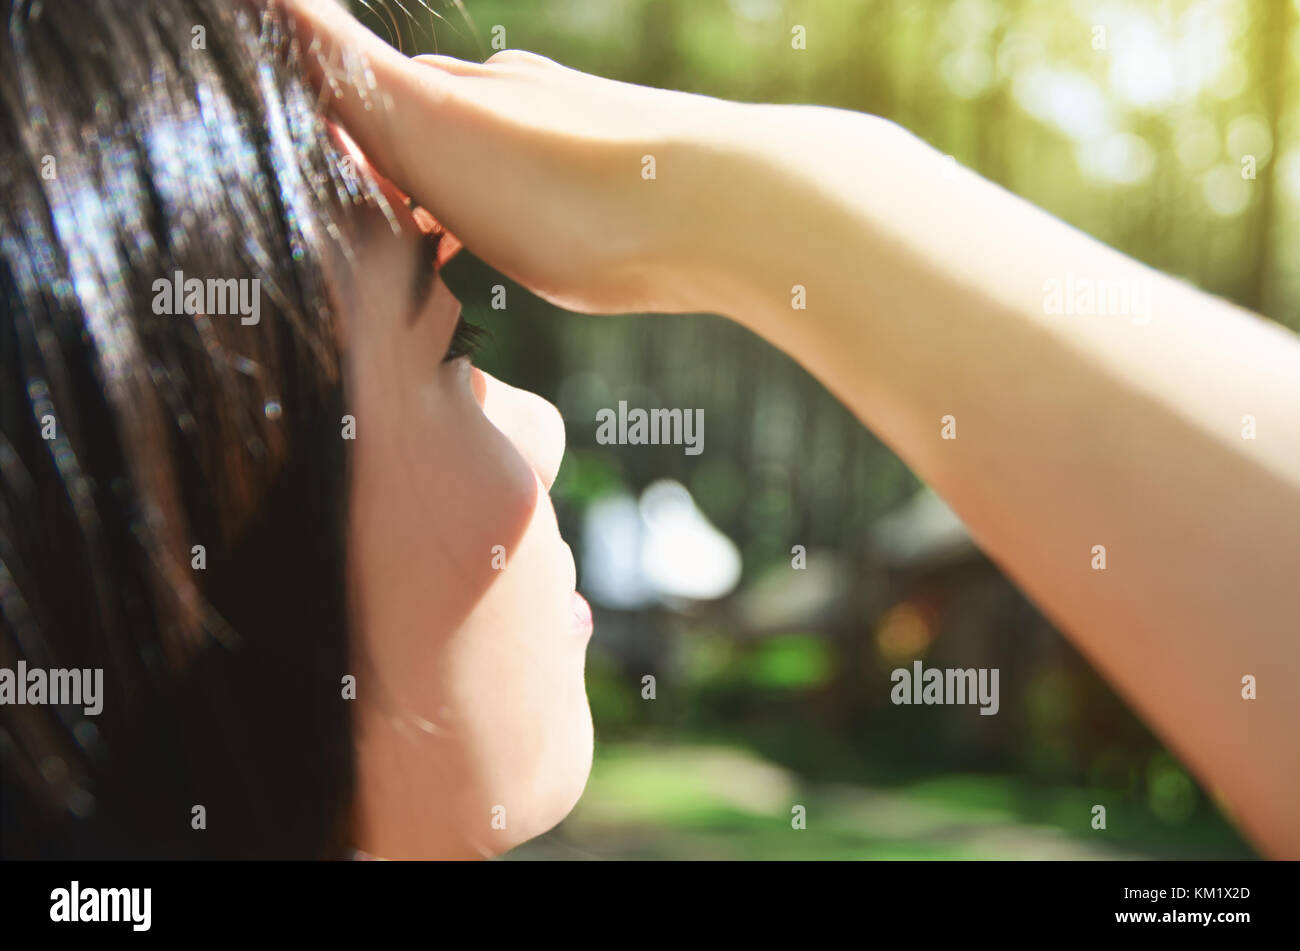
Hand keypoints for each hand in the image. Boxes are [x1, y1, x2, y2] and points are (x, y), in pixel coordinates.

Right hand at [291, 0, 743, 313]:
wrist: (726, 212)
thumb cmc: (569, 191)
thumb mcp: (430, 131)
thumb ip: (346, 66)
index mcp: (465, 92)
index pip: (371, 93)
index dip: (334, 133)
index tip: (309, 177)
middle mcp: (524, 102)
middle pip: (436, 127)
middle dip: (394, 167)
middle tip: (364, 221)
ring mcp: (584, 140)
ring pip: (499, 164)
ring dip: (459, 199)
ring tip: (435, 246)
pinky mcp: (635, 189)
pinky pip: (555, 202)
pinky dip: (521, 224)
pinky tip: (532, 252)